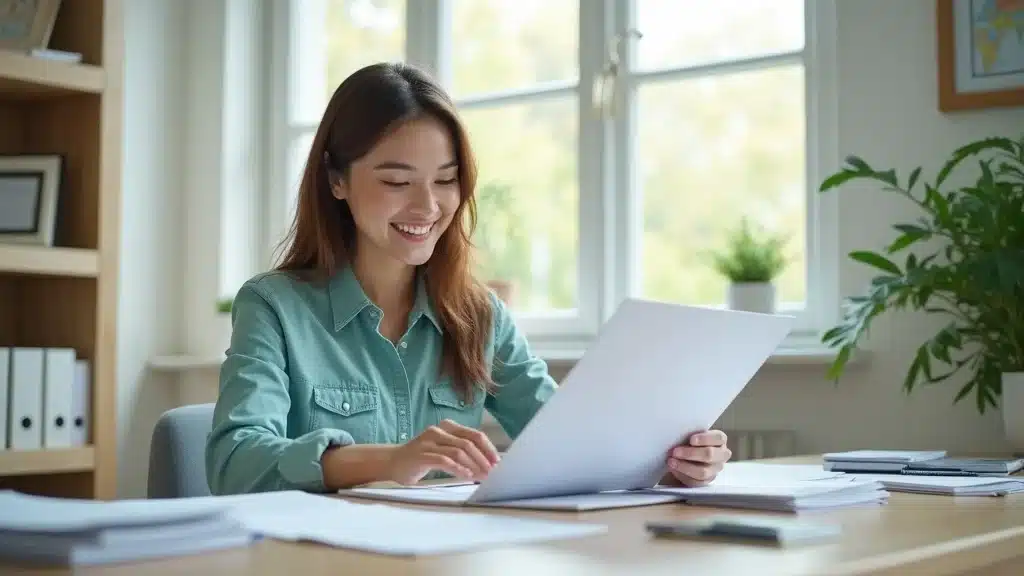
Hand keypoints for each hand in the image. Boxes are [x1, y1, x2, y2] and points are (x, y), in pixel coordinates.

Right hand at [386, 419, 500, 484]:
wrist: (392, 462)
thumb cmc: (422, 458)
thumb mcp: (444, 451)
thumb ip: (461, 453)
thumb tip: (487, 465)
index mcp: (448, 426)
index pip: (475, 435)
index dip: (488, 449)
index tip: (498, 462)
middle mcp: (439, 430)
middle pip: (469, 443)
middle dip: (483, 459)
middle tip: (492, 473)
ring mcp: (429, 441)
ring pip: (459, 451)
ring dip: (473, 466)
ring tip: (482, 477)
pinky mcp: (421, 454)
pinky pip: (444, 460)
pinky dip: (458, 469)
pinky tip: (466, 476)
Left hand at [666, 430, 730, 486]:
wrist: (686, 456)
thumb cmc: (689, 441)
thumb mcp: (691, 434)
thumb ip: (689, 433)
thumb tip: (677, 434)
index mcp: (720, 440)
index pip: (719, 438)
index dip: (705, 439)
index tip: (691, 439)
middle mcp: (721, 455)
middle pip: (710, 455)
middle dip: (691, 453)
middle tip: (675, 451)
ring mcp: (715, 470)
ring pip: (703, 472)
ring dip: (685, 467)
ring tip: (671, 461)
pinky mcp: (706, 481)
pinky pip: (695, 482)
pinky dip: (682, 476)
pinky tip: (673, 470)